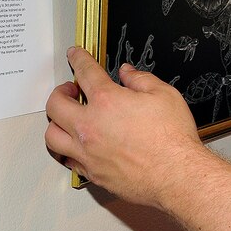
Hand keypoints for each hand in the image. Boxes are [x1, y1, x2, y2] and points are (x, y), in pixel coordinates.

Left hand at [45, 46, 200, 206]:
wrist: (177, 175)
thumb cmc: (173, 139)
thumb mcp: (164, 95)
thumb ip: (141, 80)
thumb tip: (127, 73)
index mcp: (107, 101)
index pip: (85, 72)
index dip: (78, 59)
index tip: (75, 55)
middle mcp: (90, 126)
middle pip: (55, 104)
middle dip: (59, 92)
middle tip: (69, 90)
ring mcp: (88, 152)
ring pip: (52, 136)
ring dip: (57, 123)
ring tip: (68, 119)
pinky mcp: (93, 173)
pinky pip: (68, 161)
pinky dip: (68, 150)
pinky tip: (78, 146)